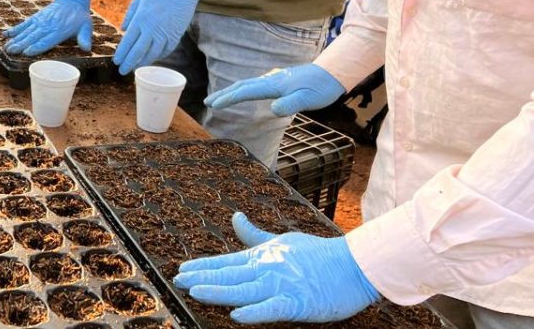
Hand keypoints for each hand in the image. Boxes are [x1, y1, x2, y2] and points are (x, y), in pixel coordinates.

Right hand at [4, 0, 92, 55]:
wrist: (71, 0)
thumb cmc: (79, 17)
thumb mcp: (86, 27)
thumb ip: (84, 38)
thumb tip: (87, 48)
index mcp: (59, 31)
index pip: (46, 40)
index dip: (36, 47)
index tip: (26, 52)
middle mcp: (48, 26)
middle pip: (33, 37)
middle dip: (21, 44)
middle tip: (11, 51)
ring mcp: (40, 21)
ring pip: (26, 31)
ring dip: (15, 39)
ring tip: (6, 47)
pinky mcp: (36, 18)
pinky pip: (24, 24)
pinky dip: (15, 29)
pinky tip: (6, 34)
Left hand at [113, 0, 207, 75]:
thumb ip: (129, 15)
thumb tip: (123, 30)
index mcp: (141, 19)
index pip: (128, 41)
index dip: (121, 53)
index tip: (116, 61)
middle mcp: (152, 28)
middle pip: (138, 51)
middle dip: (129, 63)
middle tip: (122, 71)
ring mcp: (165, 33)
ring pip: (152, 54)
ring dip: (143, 62)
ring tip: (136, 67)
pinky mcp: (175, 35)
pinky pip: (166, 50)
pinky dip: (158, 56)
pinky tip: (152, 58)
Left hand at [174, 213, 378, 323]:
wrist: (354, 265)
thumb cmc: (318, 255)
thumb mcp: (282, 240)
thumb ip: (255, 235)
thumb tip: (235, 218)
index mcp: (262, 256)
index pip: (226, 262)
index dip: (203, 267)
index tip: (182, 271)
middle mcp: (267, 269)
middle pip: (229, 275)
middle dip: (202, 278)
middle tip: (179, 281)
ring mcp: (281, 285)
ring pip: (243, 290)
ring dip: (218, 291)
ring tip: (195, 292)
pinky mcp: (297, 302)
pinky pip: (272, 308)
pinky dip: (255, 312)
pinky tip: (237, 315)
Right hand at [205, 64, 345, 115]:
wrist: (333, 72)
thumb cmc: (321, 88)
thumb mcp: (307, 100)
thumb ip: (290, 105)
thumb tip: (272, 109)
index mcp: (274, 85)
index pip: (246, 92)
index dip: (229, 99)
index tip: (213, 105)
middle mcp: (271, 79)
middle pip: (241, 85)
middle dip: (223, 94)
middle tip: (207, 102)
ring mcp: (275, 78)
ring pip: (247, 83)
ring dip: (231, 90)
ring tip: (220, 98)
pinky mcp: (280, 79)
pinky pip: (255, 84)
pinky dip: (243, 88)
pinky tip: (245, 91)